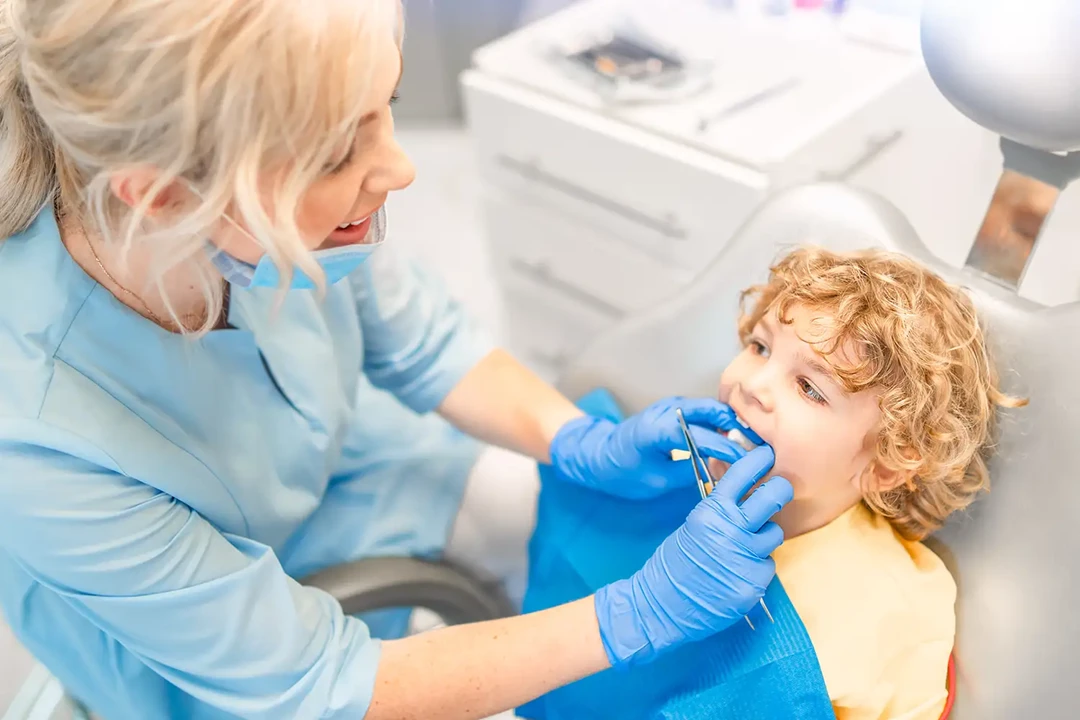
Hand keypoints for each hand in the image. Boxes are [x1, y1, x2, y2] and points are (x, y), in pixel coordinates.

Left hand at [548, 397, 750, 498]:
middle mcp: (665, 411)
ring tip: (755, 441)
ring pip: (709, 407)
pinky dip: (721, 422)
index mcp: (655, 430)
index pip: (700, 436)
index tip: (749, 462)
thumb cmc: (622, 472)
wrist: (598, 455)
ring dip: (733, 422)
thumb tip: (722, 473)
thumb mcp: (655, 480)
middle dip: (738, 426)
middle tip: (762, 445)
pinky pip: (703, 411)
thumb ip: (688, 471)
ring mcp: (669, 406)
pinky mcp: (674, 409)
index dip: (726, 449)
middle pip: (710, 410)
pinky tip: (736, 437)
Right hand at [594, 446, 792, 666]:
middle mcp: (731, 530)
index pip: (743, 474)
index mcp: (712, 511)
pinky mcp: (754, 583)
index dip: (759, 460)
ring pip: (775, 533)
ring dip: (766, 536)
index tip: (768, 454)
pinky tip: (739, 571)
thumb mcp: (694, 525)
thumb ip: (720, 510)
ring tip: (745, 545)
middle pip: (774, 496)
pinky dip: (758, 566)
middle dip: (780, 490)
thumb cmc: (675, 563)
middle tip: (780, 490)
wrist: (662, 604)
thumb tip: (744, 493)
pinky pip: (769, 564)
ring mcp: (745, 557)